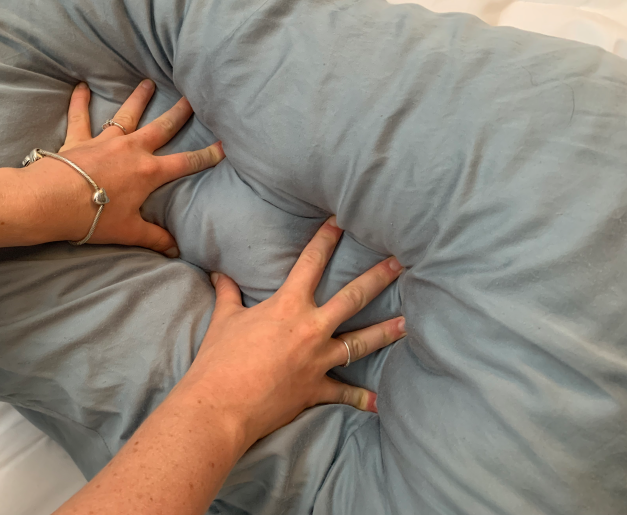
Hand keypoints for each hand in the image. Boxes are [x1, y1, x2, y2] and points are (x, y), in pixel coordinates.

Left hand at [22, 81, 223, 254]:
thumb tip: (175, 250)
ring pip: (126, 115)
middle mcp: (131, 150)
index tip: (223, 145)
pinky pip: (80, 116)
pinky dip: (80, 101)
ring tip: (148, 83)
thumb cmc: (93, 217)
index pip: (185, 163)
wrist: (52, 202)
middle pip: (161, 128)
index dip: (206, 155)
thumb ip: (155, 238)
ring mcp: (105, 141)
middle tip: (192, 97)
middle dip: (179, 113)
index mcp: (148, 172)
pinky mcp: (79, 140)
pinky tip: (80, 86)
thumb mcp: (129, 231)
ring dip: (139, 98)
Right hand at [175, 217, 405, 447]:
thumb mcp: (223, 320)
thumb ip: (227, 294)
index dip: (326, 239)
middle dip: (378, 278)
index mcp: (288, 306)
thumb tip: (219, 275)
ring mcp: (317, 360)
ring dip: (386, 331)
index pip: (311, 263)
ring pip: (361, 342)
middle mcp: (311, 329)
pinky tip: (380, 402)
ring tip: (407, 323)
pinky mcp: (316, 389)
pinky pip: (344, 393)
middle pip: (353, 298)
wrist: (221, 405)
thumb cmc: (219, 360)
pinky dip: (362, 399)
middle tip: (399, 263)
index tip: (341, 221)